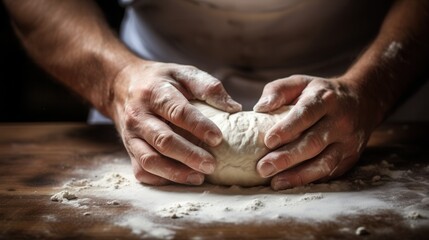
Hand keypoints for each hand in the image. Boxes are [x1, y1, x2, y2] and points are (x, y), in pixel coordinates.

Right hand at [111, 60, 240, 185]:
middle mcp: (139, 115)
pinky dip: (161, 179)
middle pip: (163, 140)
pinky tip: (182, 179)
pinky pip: (142, 170)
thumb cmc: (161, 81)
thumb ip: (208, 87)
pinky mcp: (129, 150)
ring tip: (199, 177)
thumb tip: (234, 108)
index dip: (198, 126)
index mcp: (154, 93)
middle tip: (211, 165)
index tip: (218, 138)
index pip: (177, 111)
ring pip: (150, 159)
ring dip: (175, 172)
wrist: (123, 85)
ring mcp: (131, 135)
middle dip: (189, 155)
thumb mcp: (183, 73)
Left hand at [253, 75, 377, 189]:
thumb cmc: (320, 93)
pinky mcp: (351, 157)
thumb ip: (278, 91)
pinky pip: (331, 172)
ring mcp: (347, 142)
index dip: (288, 128)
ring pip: (324, 162)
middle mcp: (339, 121)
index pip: (306, 114)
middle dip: (287, 157)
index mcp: (325, 99)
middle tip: (263, 168)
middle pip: (313, 142)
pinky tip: (292, 183)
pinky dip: (311, 180)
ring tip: (276, 182)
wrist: (362, 100)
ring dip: (299, 175)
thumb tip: (260, 108)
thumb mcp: (300, 83)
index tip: (268, 141)